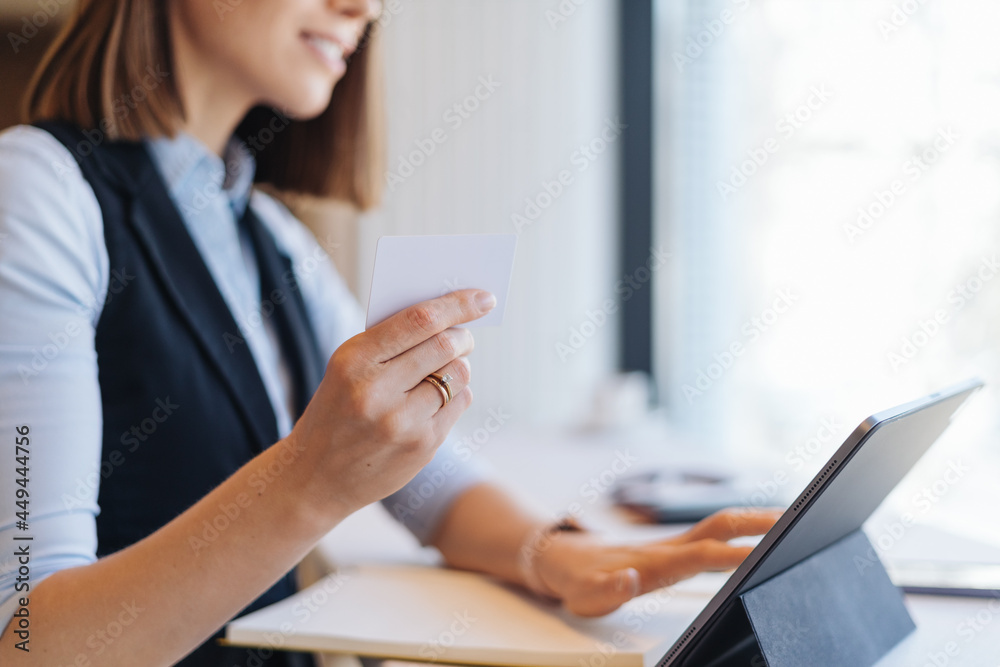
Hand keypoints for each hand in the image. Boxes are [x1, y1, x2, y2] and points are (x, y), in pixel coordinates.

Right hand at [288, 289, 495, 519]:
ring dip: (459, 366)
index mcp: (354, 360)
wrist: (315, 477)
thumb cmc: (337, 410)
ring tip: (444, 369)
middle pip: (445, 345)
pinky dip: (456, 394)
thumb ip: (389, 342)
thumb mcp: (345, 369)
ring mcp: (401, 422)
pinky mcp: (422, 445)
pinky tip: (436, 400)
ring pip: (458, 375)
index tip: (484, 297)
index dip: (457, 304)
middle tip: (465, 335)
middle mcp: (377, 390)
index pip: (419, 320)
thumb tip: (448, 316)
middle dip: (463, 336)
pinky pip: (460, 403)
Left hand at [530, 508, 782, 616]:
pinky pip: (713, 532)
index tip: (763, 553)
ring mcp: (672, 543)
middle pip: (720, 526)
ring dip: (753, 519)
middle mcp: (669, 547)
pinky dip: (740, 527)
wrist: (560, 558)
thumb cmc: (577, 580)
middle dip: (757, 522)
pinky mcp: (673, 547)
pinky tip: (759, 533)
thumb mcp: (585, 595)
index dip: (732, 553)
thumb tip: (626, 579)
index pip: (702, 554)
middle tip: (797, 520)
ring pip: (719, 524)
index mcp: (655, 561)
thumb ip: (607, 589)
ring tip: (792, 519)